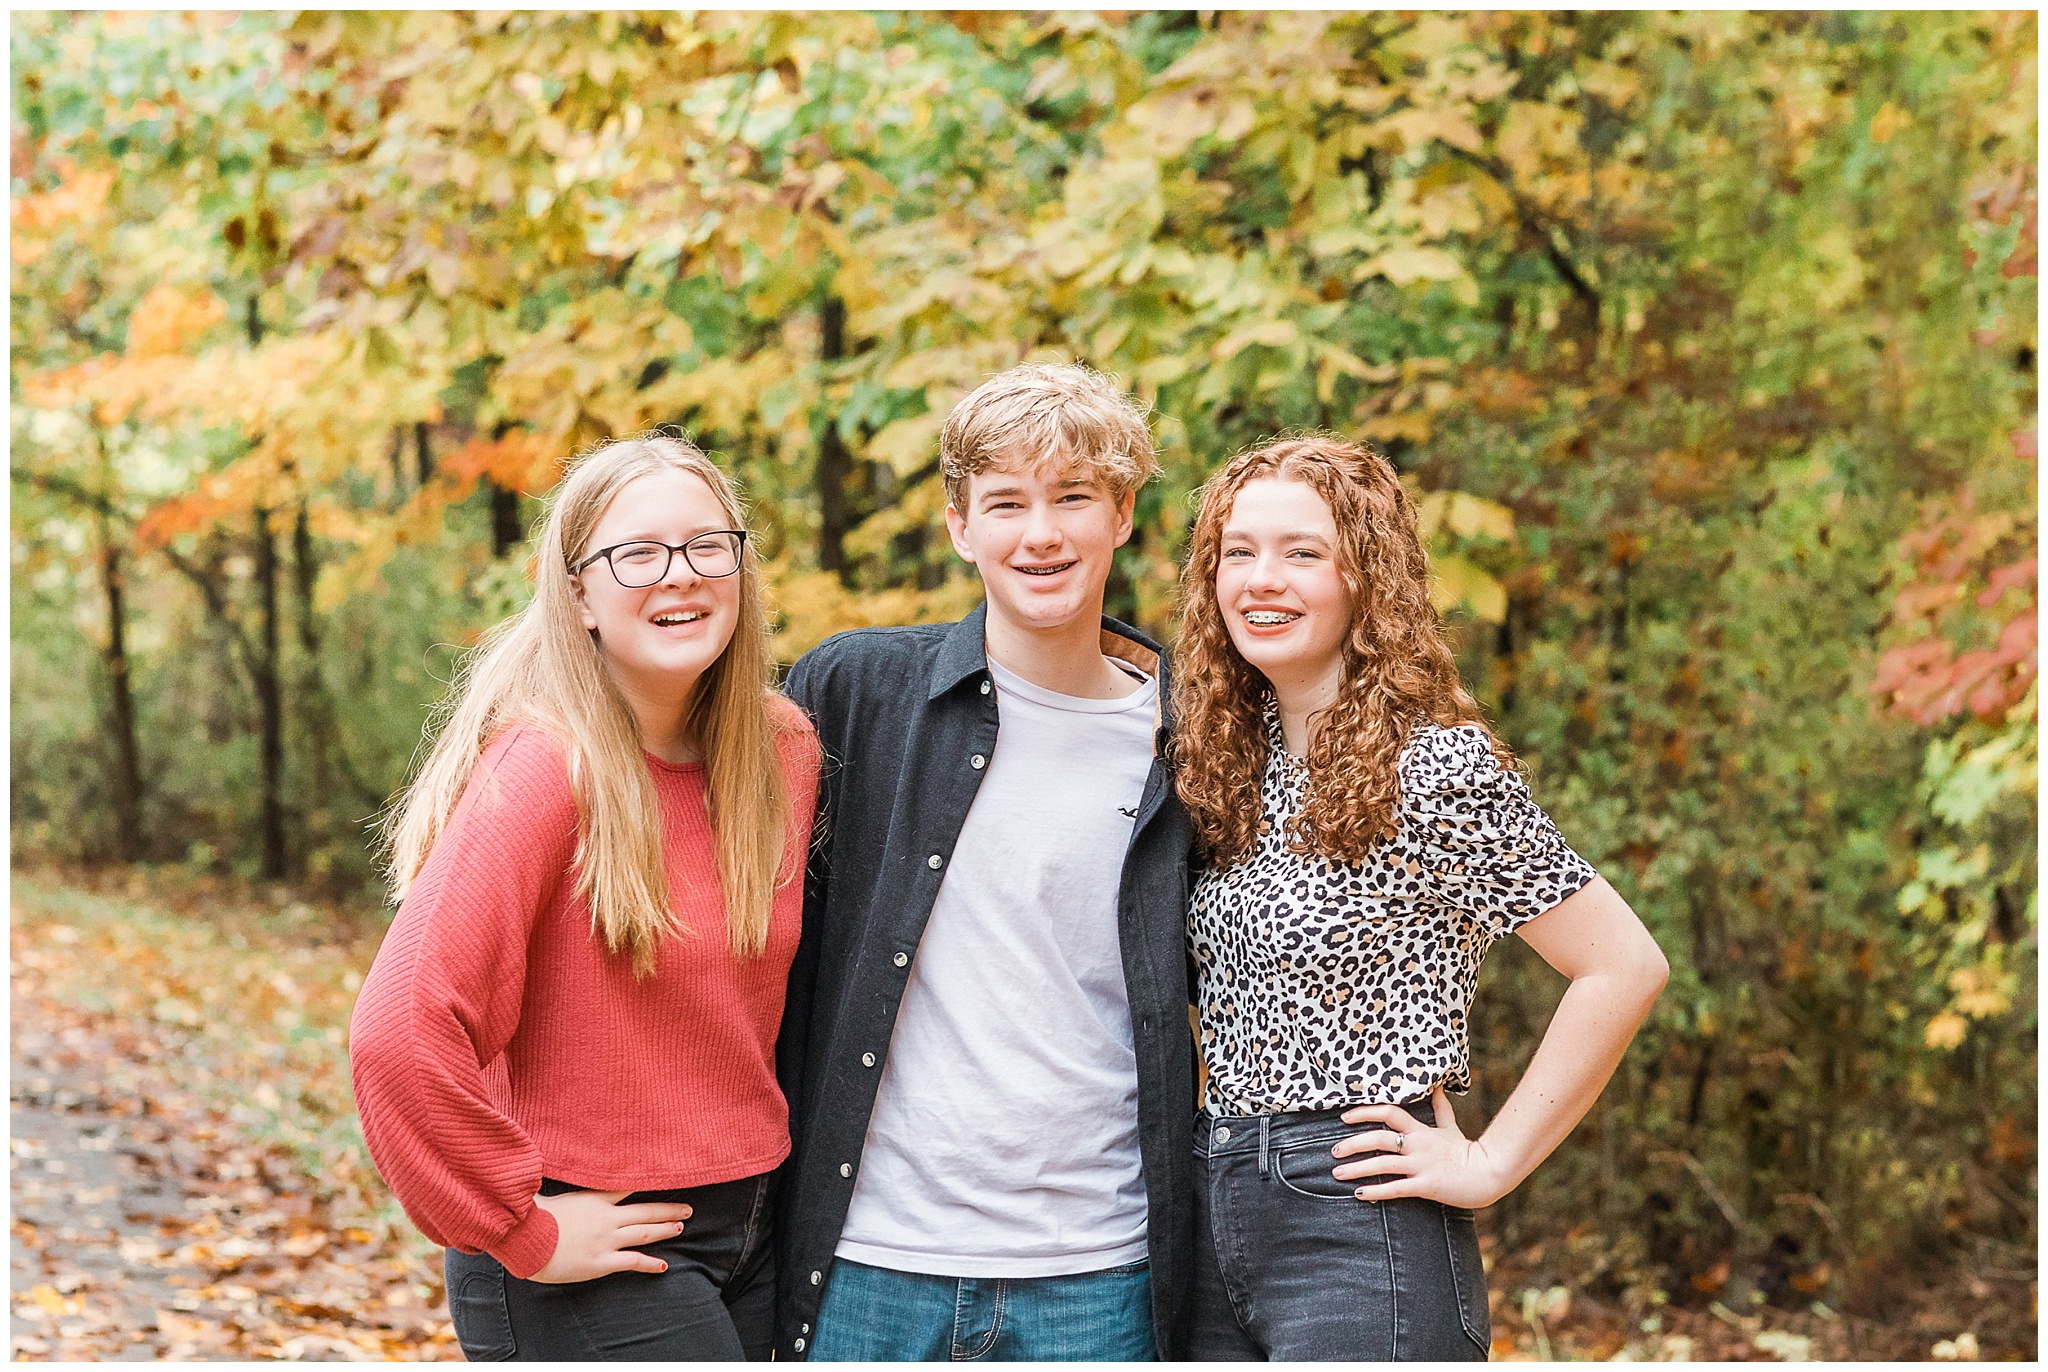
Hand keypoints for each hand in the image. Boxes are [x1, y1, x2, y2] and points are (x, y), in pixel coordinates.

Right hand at [527, 1189, 691, 1283]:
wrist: (527, 1240)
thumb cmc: (532, 1217)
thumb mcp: (549, 1194)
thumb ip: (558, 1185)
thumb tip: (539, 1171)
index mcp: (594, 1199)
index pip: (627, 1187)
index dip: (647, 1184)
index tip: (666, 1180)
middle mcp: (606, 1218)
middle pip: (645, 1211)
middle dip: (668, 1209)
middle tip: (687, 1208)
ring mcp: (606, 1240)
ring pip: (644, 1233)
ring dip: (664, 1230)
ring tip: (680, 1226)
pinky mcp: (601, 1262)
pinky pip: (632, 1261)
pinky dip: (649, 1263)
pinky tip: (663, 1265)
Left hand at [1331, 1085, 1511, 1209]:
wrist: (1488, 1174)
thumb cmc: (1466, 1151)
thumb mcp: (1450, 1127)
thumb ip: (1440, 1107)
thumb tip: (1437, 1085)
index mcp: (1420, 1130)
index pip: (1389, 1112)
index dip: (1365, 1111)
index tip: (1344, 1116)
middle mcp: (1417, 1145)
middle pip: (1379, 1138)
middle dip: (1353, 1143)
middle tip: (1334, 1151)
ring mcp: (1421, 1165)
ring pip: (1383, 1164)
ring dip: (1357, 1169)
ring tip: (1338, 1173)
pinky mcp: (1426, 1185)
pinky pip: (1396, 1188)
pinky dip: (1376, 1191)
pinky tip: (1359, 1195)